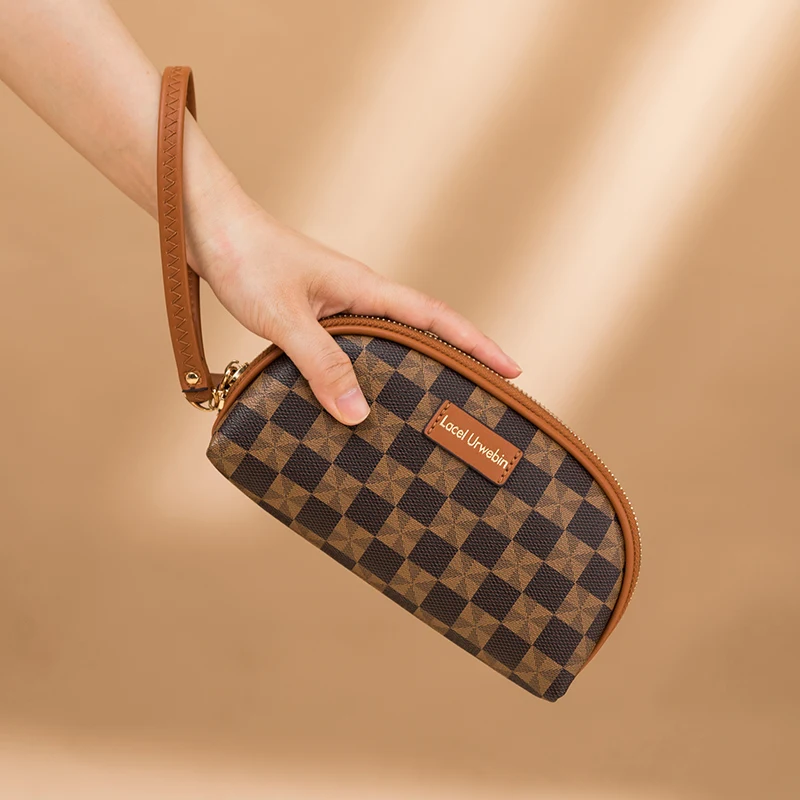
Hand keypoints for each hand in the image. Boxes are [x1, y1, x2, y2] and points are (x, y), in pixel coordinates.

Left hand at [188, 185, 522, 425]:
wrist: (206, 224)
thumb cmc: (246, 258)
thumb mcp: (286, 318)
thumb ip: (322, 363)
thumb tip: (359, 414)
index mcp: (365, 289)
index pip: (436, 317)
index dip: (477, 344)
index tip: (513, 369)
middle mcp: (361, 294)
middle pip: (425, 328)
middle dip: (459, 358)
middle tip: (484, 397)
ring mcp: (340, 301)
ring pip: (391, 338)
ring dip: (416, 364)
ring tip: (433, 402)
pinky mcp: (318, 310)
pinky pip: (359, 341)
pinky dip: (374, 365)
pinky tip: (363, 389)